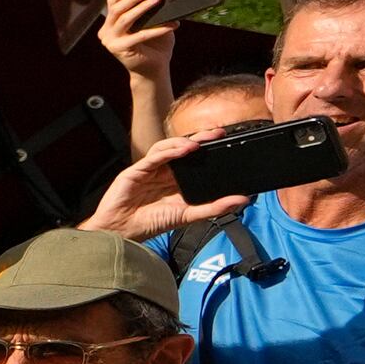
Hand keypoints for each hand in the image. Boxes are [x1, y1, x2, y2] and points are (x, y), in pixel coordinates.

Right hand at [85, 130, 244, 246]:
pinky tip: (184, 149)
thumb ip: (215, 208)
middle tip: (217, 132)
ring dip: (182, 141)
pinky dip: (170, 151)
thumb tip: (241, 200)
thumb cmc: (150, 223)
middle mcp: (163, 172)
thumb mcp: (188, 216)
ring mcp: (149, 169)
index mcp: (175, 181)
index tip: (226, 142)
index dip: (208, 148)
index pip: (194, 159)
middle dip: (200, 138)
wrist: (123, 230)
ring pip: (166, 146)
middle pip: (182, 148)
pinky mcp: (136, 170)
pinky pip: (154, 156)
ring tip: (198, 143)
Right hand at [98, 0, 182, 82]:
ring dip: (143, 7)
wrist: (153, 70)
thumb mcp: (151, 24)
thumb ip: (150, 12)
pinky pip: (140, 35)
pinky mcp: (119, 49)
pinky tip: (172, 25)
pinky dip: (157, 29)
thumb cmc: (154, 46)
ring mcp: (110, 41)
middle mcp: (105, 31)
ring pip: (124, 19)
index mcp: (110, 23)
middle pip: (117, 8)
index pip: (113, 1)